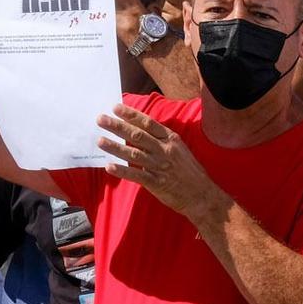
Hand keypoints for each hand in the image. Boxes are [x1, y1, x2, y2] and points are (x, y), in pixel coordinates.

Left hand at [97, 104, 225, 221]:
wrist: (202, 195)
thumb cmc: (190, 172)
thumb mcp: (179, 150)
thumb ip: (161, 141)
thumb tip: (140, 133)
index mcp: (171, 139)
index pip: (148, 123)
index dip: (131, 115)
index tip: (116, 107)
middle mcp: (165, 150)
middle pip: (138, 135)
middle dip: (117, 126)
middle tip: (101, 119)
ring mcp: (160, 166)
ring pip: (134, 154)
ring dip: (115, 147)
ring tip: (100, 140)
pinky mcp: (157, 183)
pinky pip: (137, 175)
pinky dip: (123, 171)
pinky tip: (109, 167)